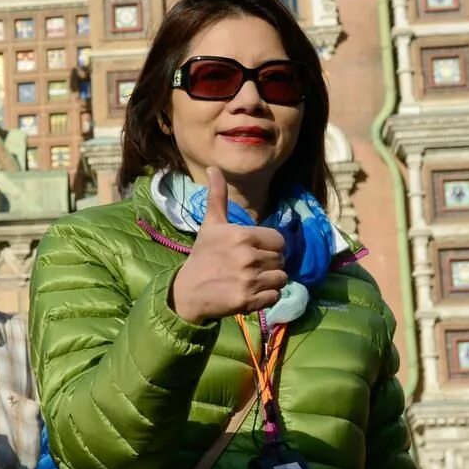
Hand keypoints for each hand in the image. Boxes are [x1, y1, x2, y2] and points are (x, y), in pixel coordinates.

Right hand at [169, 168, 288, 324]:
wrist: (187, 291)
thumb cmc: (203, 255)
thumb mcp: (211, 224)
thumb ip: (218, 196)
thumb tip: (212, 168)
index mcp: (242, 235)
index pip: (279, 241)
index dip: (270, 247)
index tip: (254, 251)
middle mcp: (247, 257)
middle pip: (281, 260)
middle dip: (269, 264)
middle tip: (249, 268)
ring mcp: (248, 280)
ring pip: (281, 279)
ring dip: (269, 281)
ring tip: (251, 281)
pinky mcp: (248, 300)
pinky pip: (275, 297)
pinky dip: (266, 297)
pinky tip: (250, 293)